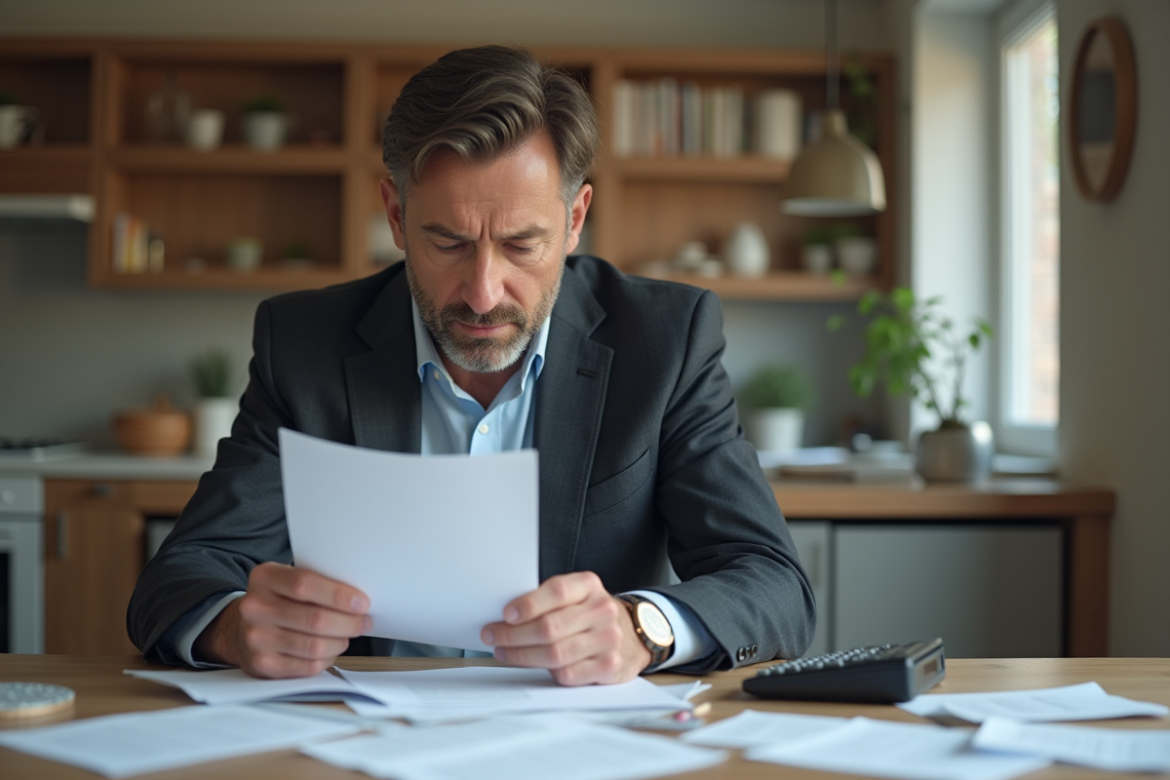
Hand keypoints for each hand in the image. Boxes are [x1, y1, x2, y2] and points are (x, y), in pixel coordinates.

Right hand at [194, 562, 371, 678]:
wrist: (240, 628)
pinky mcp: (262, 664)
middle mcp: (255, 607)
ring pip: (315, 646)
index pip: (306, 585)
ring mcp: (256, 638)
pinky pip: (307, 666)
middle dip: (348, 623)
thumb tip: (357, 597)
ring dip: (340, 641)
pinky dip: (327, 659)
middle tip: (363, 621)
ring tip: (346, 635)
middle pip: (315, 619)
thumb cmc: (277, 601)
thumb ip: (316, 582)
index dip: (339, 595)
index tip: (361, 603)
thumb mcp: (287, 580)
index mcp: (264, 578)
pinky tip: (330, 649)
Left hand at [481, 571, 651, 685]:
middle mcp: (602, 610)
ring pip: (555, 653)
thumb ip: (548, 599)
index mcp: (589, 585)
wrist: (632, 634)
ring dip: (522, 655)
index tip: (506, 614)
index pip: (557, 591)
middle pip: (551, 627)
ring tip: (503, 651)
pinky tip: (529, 664)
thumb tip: (505, 614)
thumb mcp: (576, 595)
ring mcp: (608, 639)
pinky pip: (567, 674)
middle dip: (514, 634)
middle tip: (493, 635)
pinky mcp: (609, 666)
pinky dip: (543, 672)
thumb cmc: (590, 614)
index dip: (529, 603)